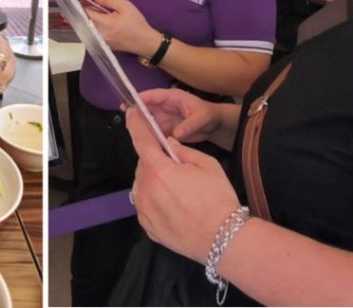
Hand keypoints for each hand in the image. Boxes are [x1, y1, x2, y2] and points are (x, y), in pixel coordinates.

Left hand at [86, 0, 158, 55]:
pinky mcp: (103, 45)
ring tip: (102, 16)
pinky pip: (95, 34)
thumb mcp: (125, 6)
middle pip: (86, 21)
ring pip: (89, 28)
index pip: (86, 13)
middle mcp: (99, 33)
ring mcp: (100, 41)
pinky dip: (96, 28)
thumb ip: (108, 0)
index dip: (83, 6)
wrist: (145, 41)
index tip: (83, 1)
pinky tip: (105, 25)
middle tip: (96, 7)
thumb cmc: (136, 22)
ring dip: (92, 21)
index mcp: (104, 23)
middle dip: (88, 13)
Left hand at [126, 107, 240, 262]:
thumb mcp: (206, 164)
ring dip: (154, 182)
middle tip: (177, 170)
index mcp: (157, 168)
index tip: (131, 114)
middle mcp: (144, 187)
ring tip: (179, 193)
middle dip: (156, 162)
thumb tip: (168, 143)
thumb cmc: (217, 198)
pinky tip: (174, 208)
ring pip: (143, 185)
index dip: (134, 124)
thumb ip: (182, 150)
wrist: (222, 239)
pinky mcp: (147, 226)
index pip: (140, 139)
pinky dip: (155, 201)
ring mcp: (143, 209)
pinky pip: (146, 206)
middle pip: (144, 165)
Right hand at [127, 88, 222, 142]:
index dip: (141, 99)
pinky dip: (148, 135)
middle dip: (136, 112)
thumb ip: (189, 125)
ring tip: (132, 131)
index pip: (153, 96)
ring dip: (140, 125)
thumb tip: (176, 134)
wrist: (215, 126)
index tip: (130, 104)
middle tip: (126, 119)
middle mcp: (164, 107)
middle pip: (146, 108)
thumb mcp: (202, 117)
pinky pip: (153, 131)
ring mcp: (163, 118)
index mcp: (172, 98)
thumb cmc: (209, 115)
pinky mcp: (164, 129)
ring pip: (147, 121)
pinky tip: (142, 141)